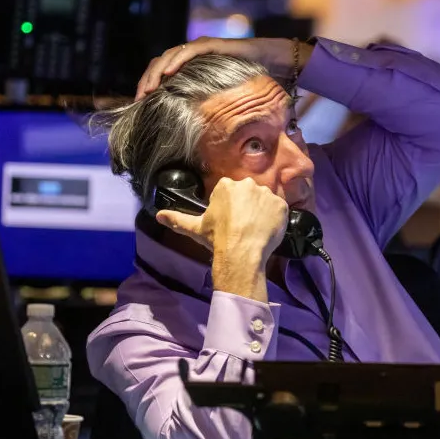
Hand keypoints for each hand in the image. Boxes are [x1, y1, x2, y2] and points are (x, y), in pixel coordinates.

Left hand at [136, 36, 313, 98]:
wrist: (277, 61)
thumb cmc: (255, 81)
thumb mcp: (228, 100)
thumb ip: (214, 111)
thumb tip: (204, 139)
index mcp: (194, 68)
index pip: (164, 74)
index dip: (150, 86)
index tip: (141, 105)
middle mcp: (194, 56)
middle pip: (161, 65)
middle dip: (147, 81)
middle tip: (139, 99)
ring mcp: (203, 48)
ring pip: (169, 56)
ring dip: (156, 72)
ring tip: (148, 89)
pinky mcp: (213, 45)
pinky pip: (190, 51)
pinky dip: (176, 61)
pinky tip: (167, 73)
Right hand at [155, 177, 288, 301]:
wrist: (241, 253)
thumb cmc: (217, 239)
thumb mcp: (195, 228)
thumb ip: (177, 219)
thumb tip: (158, 216)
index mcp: (227, 185)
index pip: (229, 192)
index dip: (229, 208)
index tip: (229, 221)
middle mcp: (247, 184)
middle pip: (248, 194)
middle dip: (247, 207)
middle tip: (243, 226)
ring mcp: (266, 194)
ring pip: (264, 201)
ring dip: (262, 212)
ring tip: (256, 230)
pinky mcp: (281, 205)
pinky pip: (280, 209)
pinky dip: (276, 219)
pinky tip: (267, 231)